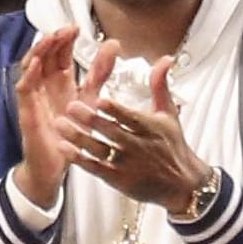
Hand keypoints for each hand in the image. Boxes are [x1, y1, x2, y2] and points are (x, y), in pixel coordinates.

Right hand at [12, 27, 83, 205]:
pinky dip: (28, 76)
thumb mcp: (90, 99)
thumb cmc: (72, 132)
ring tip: (49, 39)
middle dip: (53, 41)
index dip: (65, 40)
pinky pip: (24, 90)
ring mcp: (33, 97)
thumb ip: (100, 73)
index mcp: (59, 81)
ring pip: (30, 67)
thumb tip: (113, 44)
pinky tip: (36, 65)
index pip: (59, 54)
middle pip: (44, 56)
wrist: (57, 164)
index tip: (76, 28)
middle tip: (65, 30)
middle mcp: (44, 85)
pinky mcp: (26, 111)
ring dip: (38, 52)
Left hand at [53, 54, 215, 214]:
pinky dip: (79, 158)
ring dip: (78, 137)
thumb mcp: (169, 114)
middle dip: (91, 120)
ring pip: (99, 150)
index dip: (115, 110)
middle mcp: (139, 147)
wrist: (182, 184)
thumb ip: (160, 85)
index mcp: (151, 128)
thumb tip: (165, 59)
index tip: (100, 100)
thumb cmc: (173, 146)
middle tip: (71, 106)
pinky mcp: (118, 180)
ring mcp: (127, 165)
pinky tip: (64, 147)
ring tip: (60, 124)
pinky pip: (95, 168)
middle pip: (112, 133)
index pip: (131, 118)